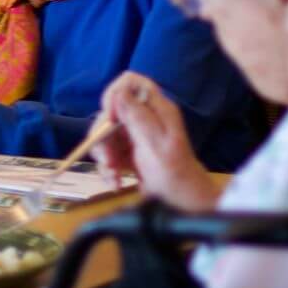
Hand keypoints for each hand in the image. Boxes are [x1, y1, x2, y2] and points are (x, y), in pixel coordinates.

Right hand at [92, 72, 217, 210]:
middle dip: (104, 136)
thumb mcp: (157, 146)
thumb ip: (139, 118)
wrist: (184, 205)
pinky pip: (107, 153)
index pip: (131, 82)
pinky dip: (107, 169)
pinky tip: (115, 181)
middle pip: (111, 112)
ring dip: (103, 156)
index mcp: (157, 110)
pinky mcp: (128, 153)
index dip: (115, 94)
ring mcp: (135, 135)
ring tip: (113, 176)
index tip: (110, 118)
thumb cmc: (177, 177)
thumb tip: (119, 93)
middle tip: (108, 159)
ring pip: (104, 134)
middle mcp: (145, 118)